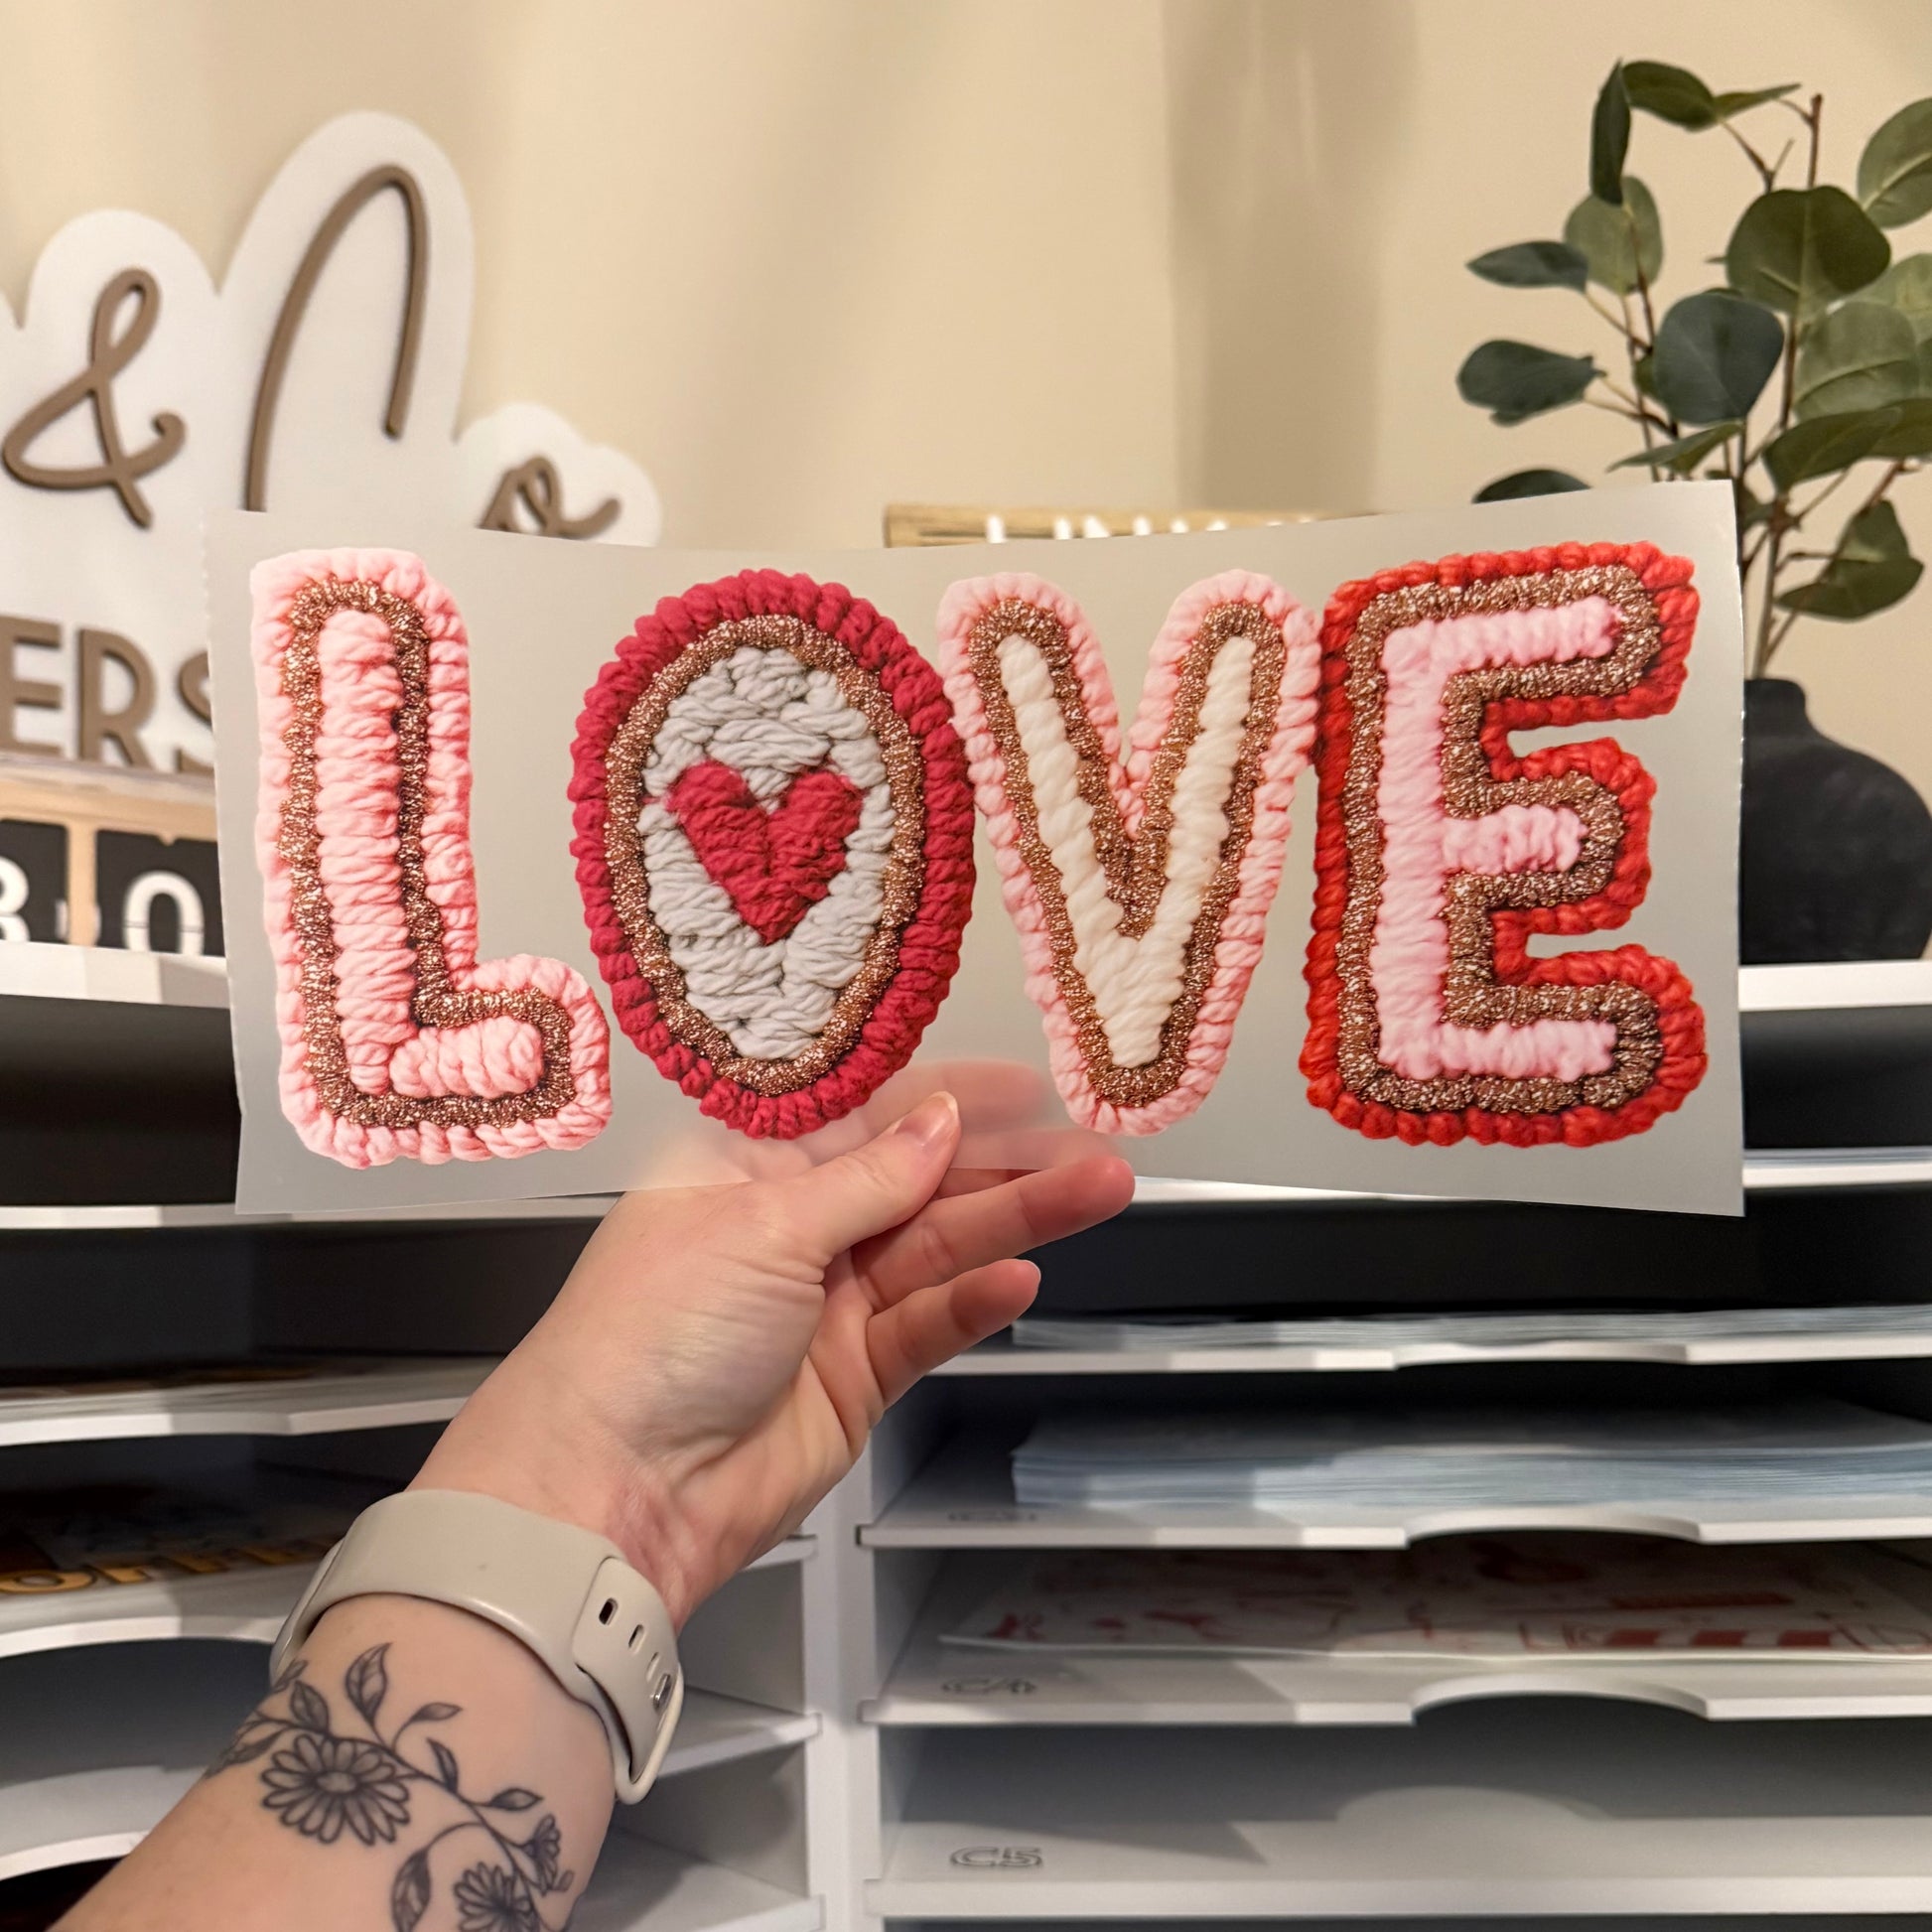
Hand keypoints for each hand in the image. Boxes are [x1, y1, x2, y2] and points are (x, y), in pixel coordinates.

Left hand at [413, 1083, 1133, 1621]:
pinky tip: (1022, 1277)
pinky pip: (928, 1323)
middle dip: (1003, 1161)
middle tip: (1089, 1147)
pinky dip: (975, 1300)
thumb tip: (939, 1119)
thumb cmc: (648, 1336)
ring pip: (937, 1248)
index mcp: (747, 1168)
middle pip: (917, 1180)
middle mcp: (792, 1228)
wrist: (614, 1490)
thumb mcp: (761, 1226)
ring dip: (1015, 1221)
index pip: (863, 1113)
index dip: (945, 1095)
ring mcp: (827, 1304)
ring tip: (1096, 1193)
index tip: (1024, 1085)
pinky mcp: (855, 1376)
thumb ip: (867, 1179)